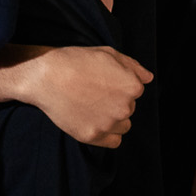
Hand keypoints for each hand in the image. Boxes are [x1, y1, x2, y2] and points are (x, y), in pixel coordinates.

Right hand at [0, 45, 150, 147]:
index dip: (119, 84)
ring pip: (123, 125)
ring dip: (113, 119)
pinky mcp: (93, 137)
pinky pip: (114, 142)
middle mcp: (125, 107)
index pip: (135, 90)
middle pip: (129, 108)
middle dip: (116, 101)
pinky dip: (108, 134)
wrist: (47, 77)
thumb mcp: (107, 53)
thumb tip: (148, 78)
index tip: (103, 81)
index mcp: (132, 86)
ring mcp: (109, 124)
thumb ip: (132, 66)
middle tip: (94, 92)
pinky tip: (95, 121)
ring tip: (93, 106)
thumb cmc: (76, 61)